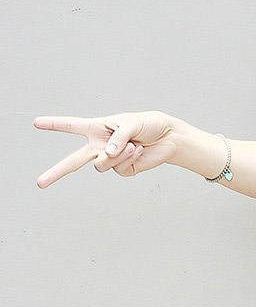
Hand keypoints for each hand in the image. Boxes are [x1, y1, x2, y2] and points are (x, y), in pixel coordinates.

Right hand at [33, 110, 177, 187]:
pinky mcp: (123, 169)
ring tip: (133, 144)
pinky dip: (130, 159)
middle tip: (40, 183)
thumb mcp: (130, 123)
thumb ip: (117, 138)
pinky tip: (139, 150)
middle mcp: (100, 145)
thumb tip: (106, 155)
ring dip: (118, 155)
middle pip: (73, 161)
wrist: (167, 138)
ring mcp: (111, 159)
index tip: (36, 123)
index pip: (71, 126)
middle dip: (56, 172)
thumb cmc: (147, 124)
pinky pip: (119, 169)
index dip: (54, 124)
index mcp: (97, 128)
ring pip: (101, 165)